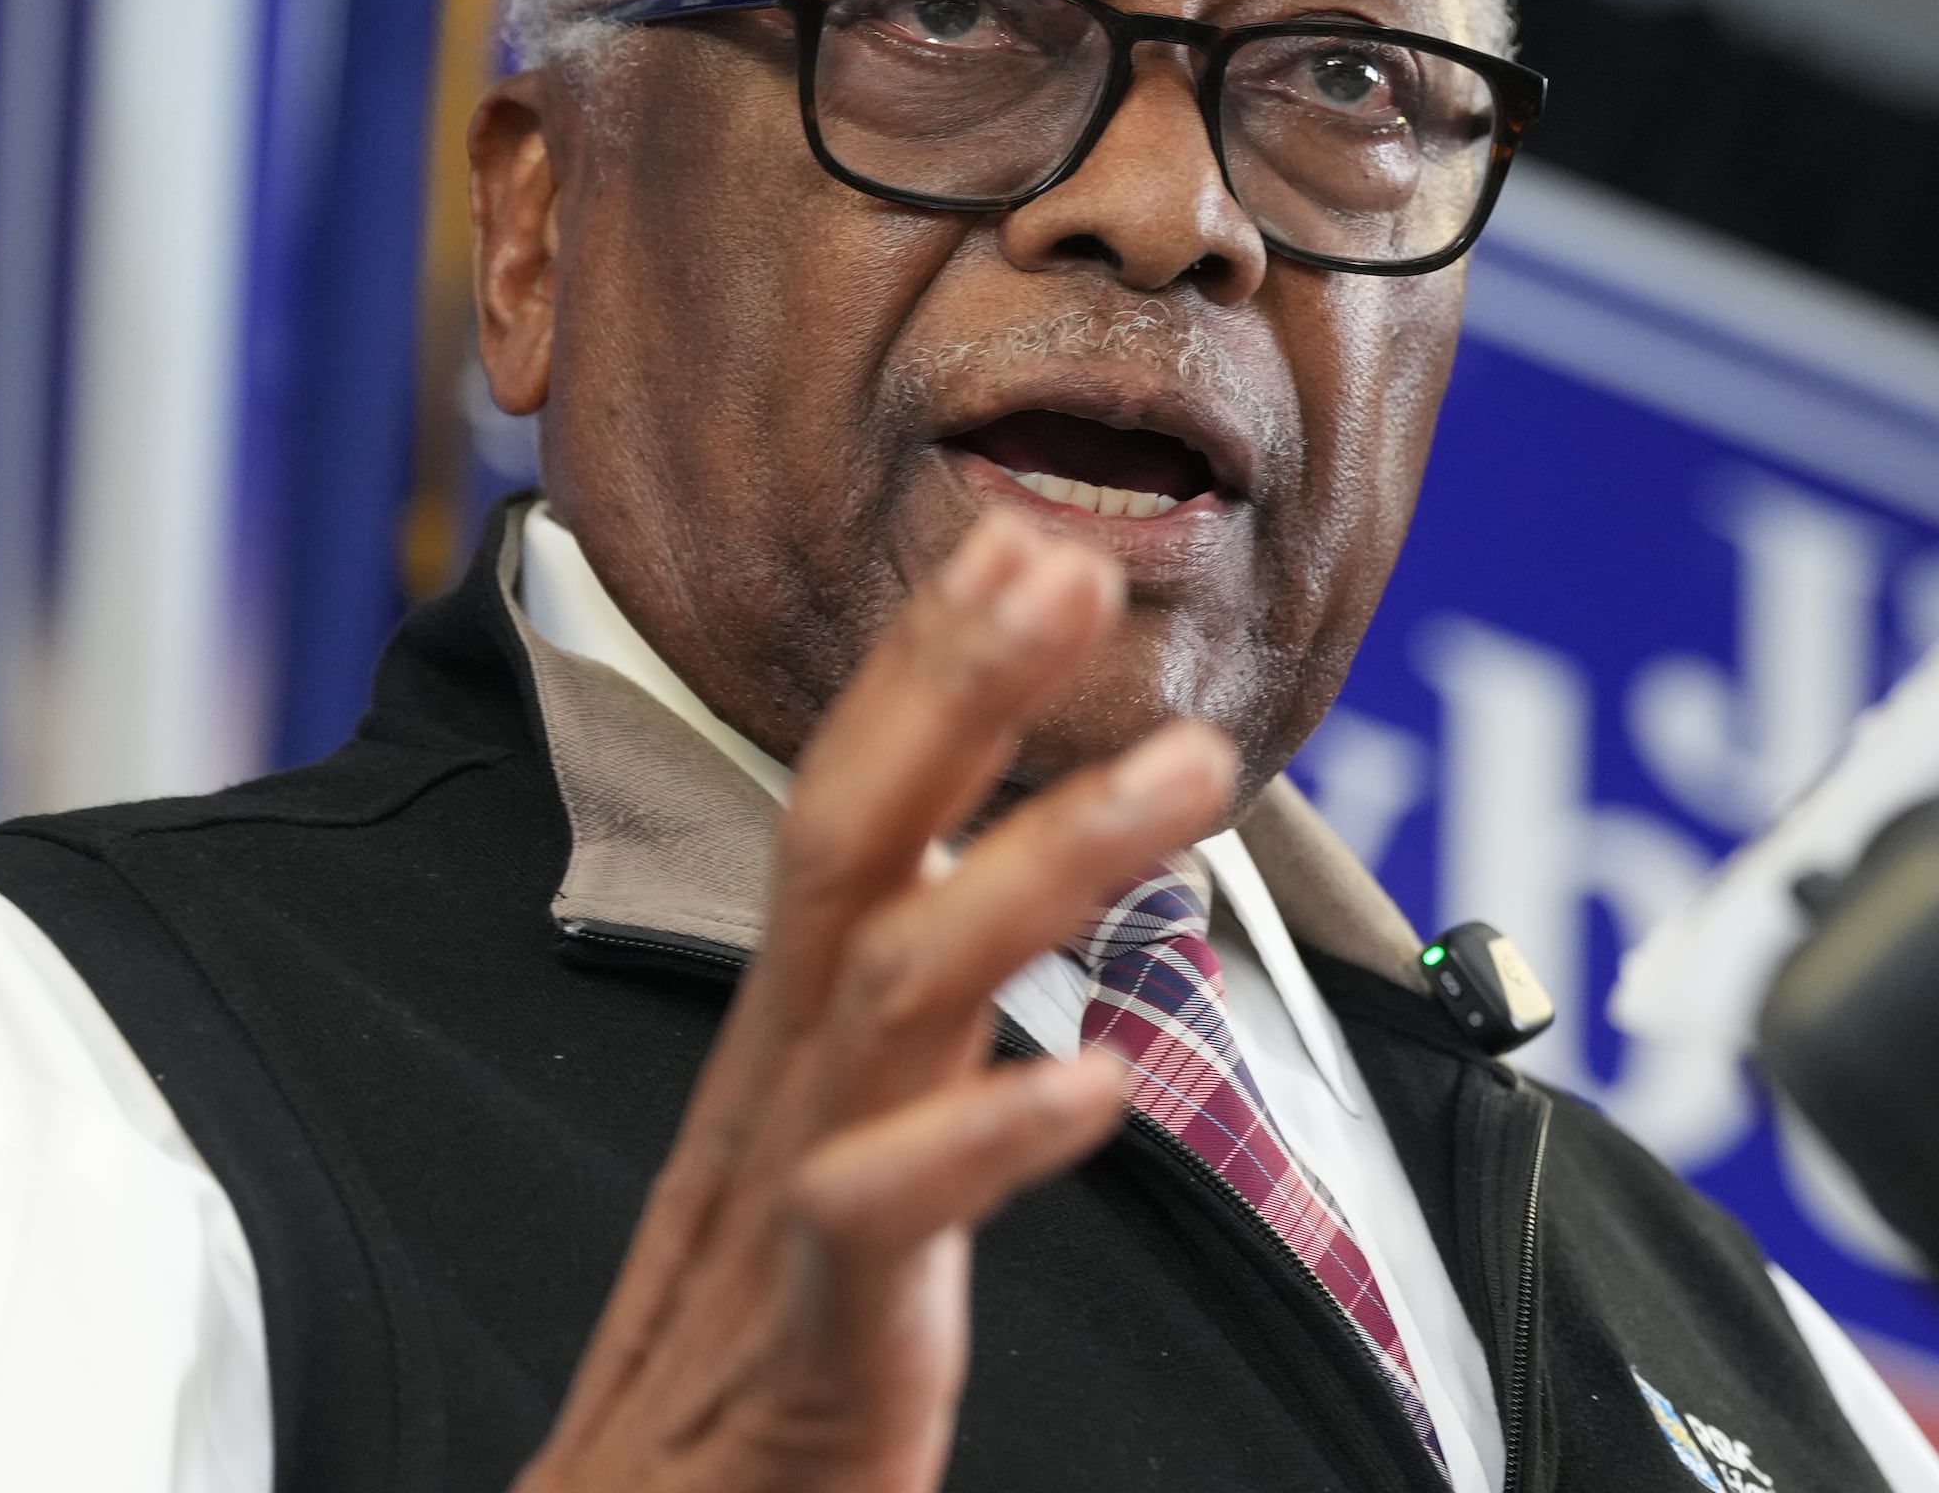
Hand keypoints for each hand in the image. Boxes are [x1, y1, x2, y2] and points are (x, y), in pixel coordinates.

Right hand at [517, 512, 1232, 1492]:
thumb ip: (902, 1065)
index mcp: (792, 1058)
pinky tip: (1102, 1082)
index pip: (851, 821)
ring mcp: (782, 1210)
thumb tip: (980, 947)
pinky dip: (985, 1138)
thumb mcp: (829, 1183)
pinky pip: (880, 1216)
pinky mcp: (813, 1350)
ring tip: (1193, 773)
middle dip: (957, 690)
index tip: (1021, 546)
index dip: (926, 676)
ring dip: (1045, 863)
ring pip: (898, 990)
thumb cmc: (745, 1392)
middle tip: (1067, 560)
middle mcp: (779, 1098)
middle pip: (851, 846)